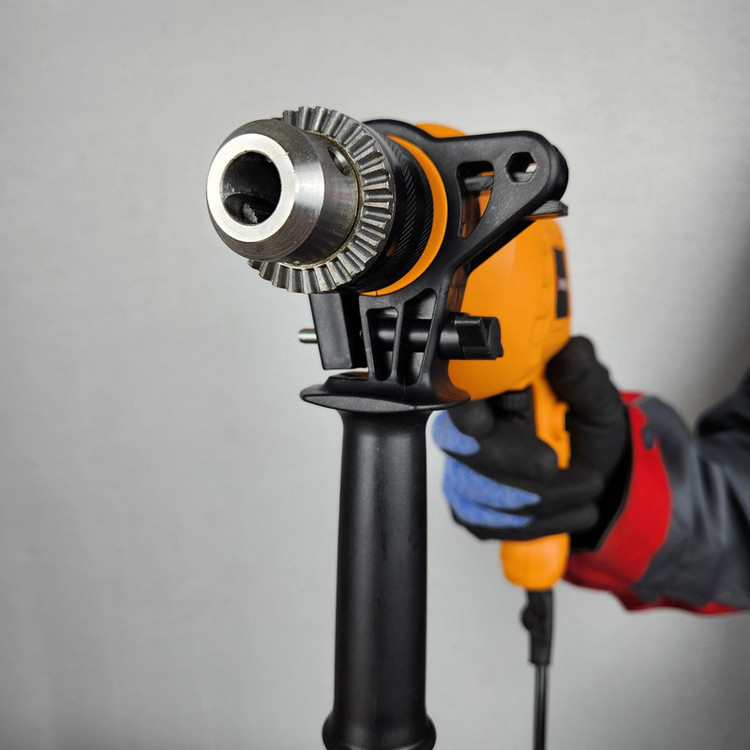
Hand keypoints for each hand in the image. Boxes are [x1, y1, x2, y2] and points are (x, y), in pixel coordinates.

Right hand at [432, 337, 629, 545]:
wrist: (599, 476)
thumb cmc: (588, 431)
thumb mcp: (598, 398)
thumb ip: (583, 374)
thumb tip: (569, 351)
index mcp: (490, 391)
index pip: (459, 396)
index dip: (464, 412)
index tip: (481, 422)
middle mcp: (465, 431)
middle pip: (467, 450)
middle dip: (515, 462)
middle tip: (557, 463)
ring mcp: (462, 473)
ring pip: (488, 494)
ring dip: (549, 496)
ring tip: (586, 482)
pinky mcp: (469, 511)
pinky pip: (497, 525)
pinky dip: (545, 521)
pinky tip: (570, 506)